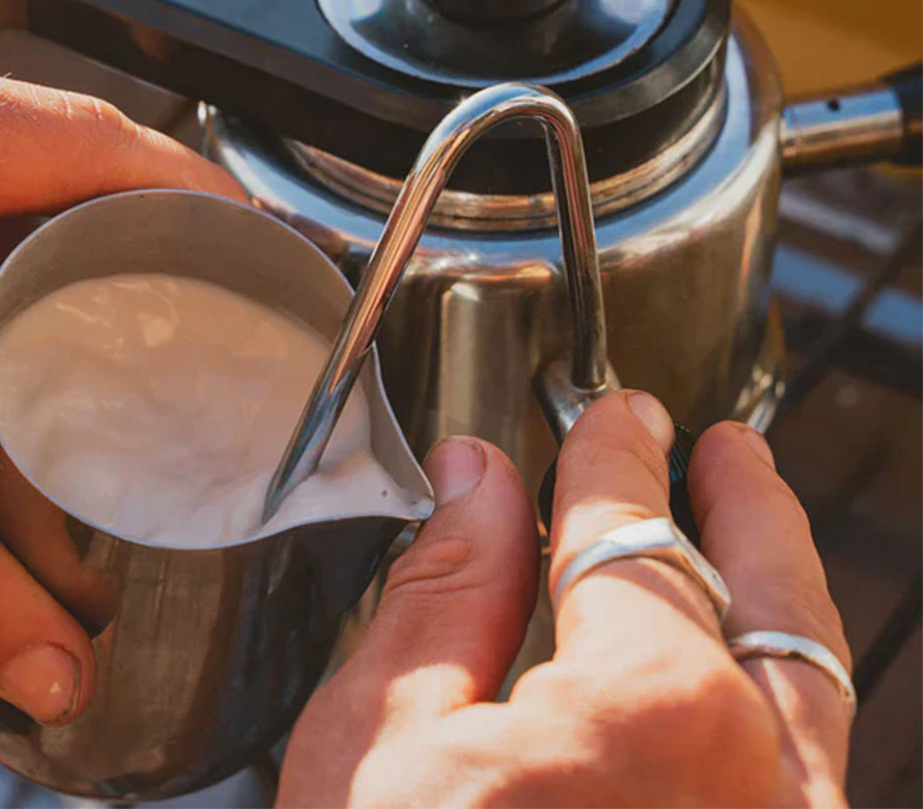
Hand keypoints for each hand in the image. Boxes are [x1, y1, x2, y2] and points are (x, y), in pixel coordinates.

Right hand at [279, 392, 851, 806]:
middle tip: (727, 453)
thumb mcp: (383, 744)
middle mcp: (764, 789)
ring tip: (746, 537)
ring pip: (810, 685)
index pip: (631, 531)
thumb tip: (474, 480)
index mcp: (650, 716)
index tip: (612, 421)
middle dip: (744, 505)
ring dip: (773, 593)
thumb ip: (441, 589)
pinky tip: (728, 677)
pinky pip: (803, 769)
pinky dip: (769, 692)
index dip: (613, 458)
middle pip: (769, 592)